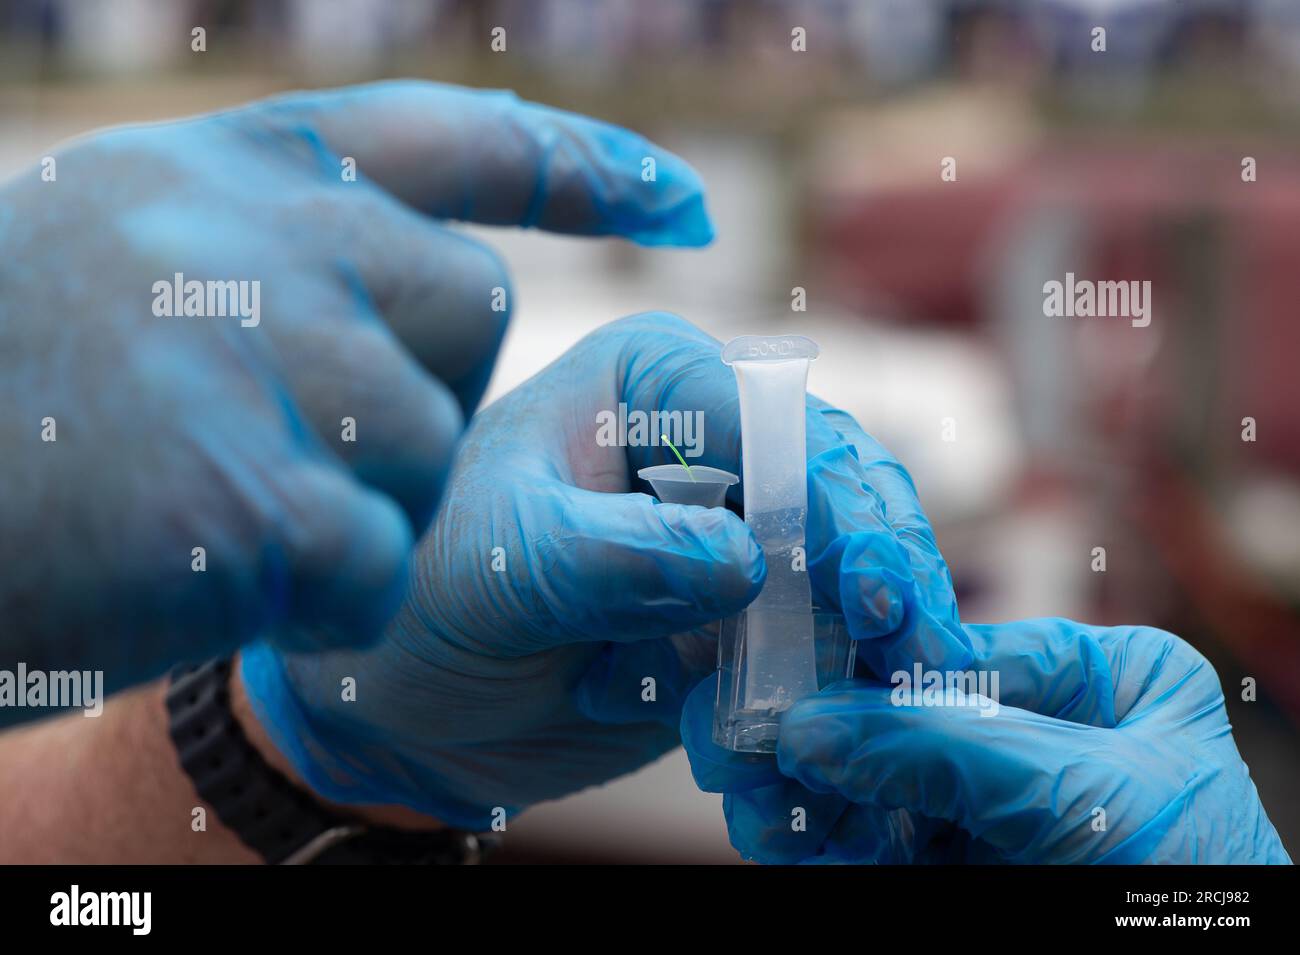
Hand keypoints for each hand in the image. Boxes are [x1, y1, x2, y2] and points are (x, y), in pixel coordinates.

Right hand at [0, 80, 711, 707]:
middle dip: (411, 389)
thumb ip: (290, 245)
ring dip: (353, 500)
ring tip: (206, 502)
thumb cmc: (1, 381)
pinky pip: (374, 559)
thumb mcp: (136, 246)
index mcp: (242, 170)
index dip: (584, 166)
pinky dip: (316, 592)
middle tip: (272, 432)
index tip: (683, 200)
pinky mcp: (259, 500)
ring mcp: (266, 359)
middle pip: (468, 315)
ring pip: (428, 451)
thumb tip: (446, 272)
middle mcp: (267, 239)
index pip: (460, 143)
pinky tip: (212, 571)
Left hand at [241, 312, 969, 828]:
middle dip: (880, 566)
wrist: (411, 704)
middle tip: (909, 646)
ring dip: (868, 641)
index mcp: (655, 380)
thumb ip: (608, 555)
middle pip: (840, 487)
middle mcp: (714, 443)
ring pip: (848, 573)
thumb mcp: (498, 563)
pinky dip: (829, 693)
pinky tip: (820, 742)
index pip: (773, 416)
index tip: (861, 581)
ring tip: (886, 702)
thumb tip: (746, 560)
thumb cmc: (424, 595)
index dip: (828, 494)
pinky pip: (819, 649)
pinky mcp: (750, 619)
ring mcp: (741, 535)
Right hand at [683, 617, 1291, 863]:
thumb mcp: (1082, 793)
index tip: (800, 663)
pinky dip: (824, 840)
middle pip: (907, 713)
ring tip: (753, 792)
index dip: (878, 657)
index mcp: (1107, 679)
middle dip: (830, 730)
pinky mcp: (956, 863)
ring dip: (811, 789)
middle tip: (758, 737)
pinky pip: (876, 839)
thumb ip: (948, 746)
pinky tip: (782, 834)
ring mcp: (994, 805)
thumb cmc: (1193, 890)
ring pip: (879, 780)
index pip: (965, 647)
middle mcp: (1043, 731)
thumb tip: (818, 724)